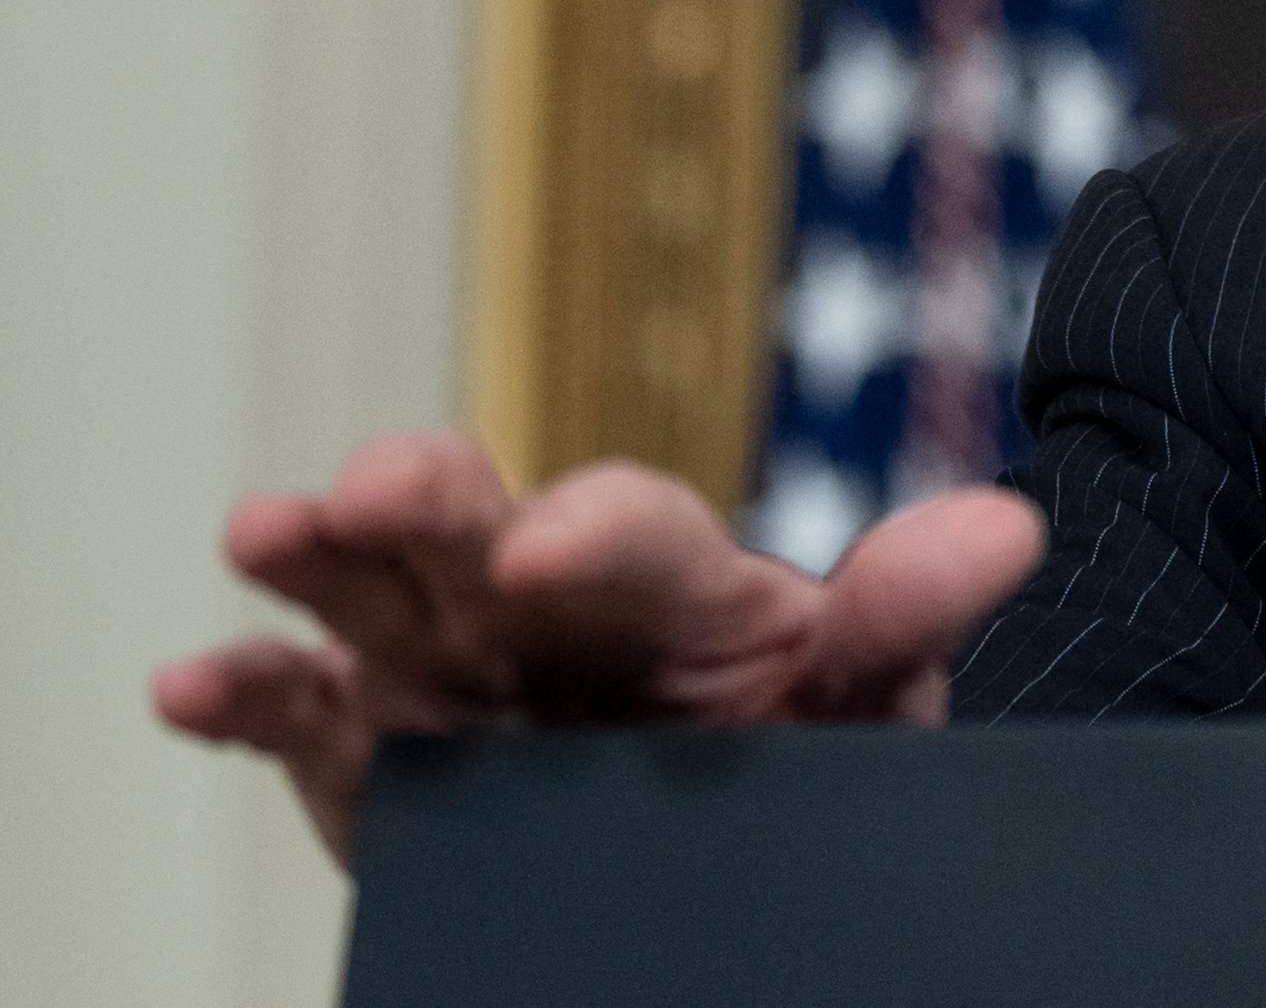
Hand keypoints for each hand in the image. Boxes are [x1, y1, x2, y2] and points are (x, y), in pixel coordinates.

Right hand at [151, 431, 1043, 869]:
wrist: (732, 844)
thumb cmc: (800, 745)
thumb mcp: (866, 695)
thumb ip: (906, 617)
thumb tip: (1005, 528)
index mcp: (671, 582)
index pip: (636, 533)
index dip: (598, 532)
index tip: (554, 548)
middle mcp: (542, 604)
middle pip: (480, 528)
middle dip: (432, 500)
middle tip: (385, 492)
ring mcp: (449, 669)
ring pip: (375, 591)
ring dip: (322, 556)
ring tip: (270, 529)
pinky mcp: (372, 748)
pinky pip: (297, 712)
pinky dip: (244, 694)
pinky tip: (190, 685)